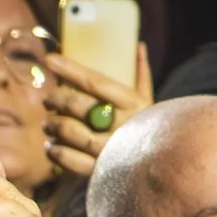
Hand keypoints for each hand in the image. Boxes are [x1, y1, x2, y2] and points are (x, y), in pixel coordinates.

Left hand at [41, 40, 154, 175]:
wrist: (168, 168)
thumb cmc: (153, 129)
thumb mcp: (150, 102)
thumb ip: (141, 73)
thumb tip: (138, 45)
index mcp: (133, 104)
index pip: (95, 81)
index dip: (69, 69)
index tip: (48, 59)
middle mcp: (121, 125)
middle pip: (76, 105)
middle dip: (56, 99)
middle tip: (48, 100)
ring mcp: (110, 150)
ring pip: (68, 130)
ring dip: (52, 124)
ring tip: (48, 124)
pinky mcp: (101, 171)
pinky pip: (67, 158)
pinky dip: (54, 151)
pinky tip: (51, 146)